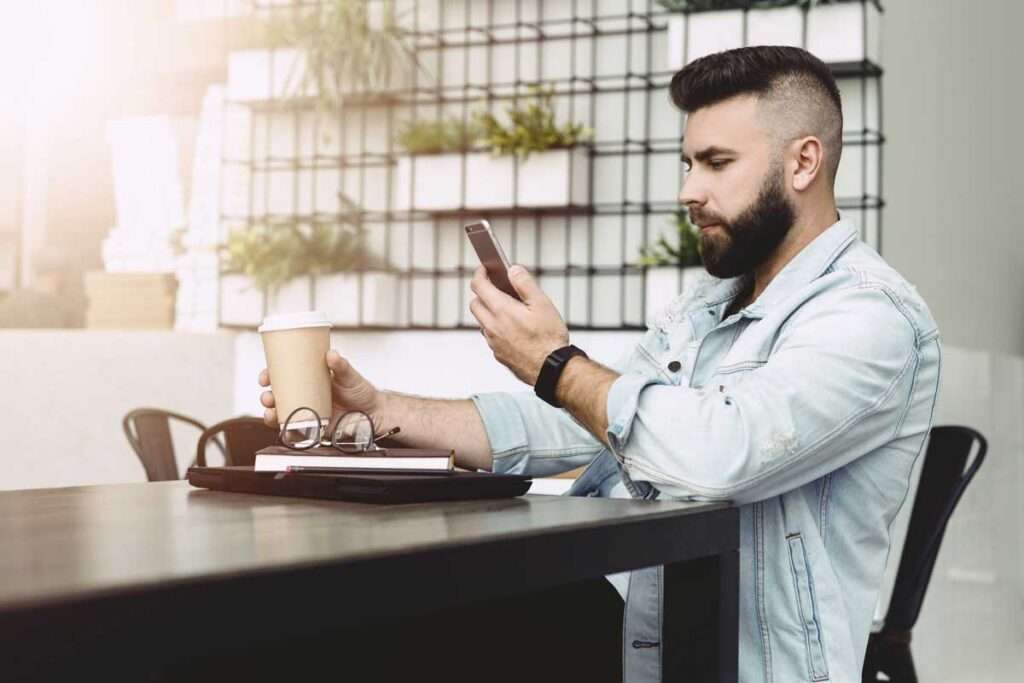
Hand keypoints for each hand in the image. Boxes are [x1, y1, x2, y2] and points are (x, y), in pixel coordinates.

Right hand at [259, 350, 382, 427]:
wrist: (376, 413)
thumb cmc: (361, 392)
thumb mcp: (350, 375)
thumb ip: (342, 365)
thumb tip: (331, 354)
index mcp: (310, 381)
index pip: (284, 376)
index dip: (270, 376)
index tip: (265, 376)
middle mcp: (306, 397)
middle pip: (278, 396)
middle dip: (267, 396)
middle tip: (269, 396)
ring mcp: (309, 413)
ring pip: (282, 414)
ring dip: (271, 414)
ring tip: (271, 412)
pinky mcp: (315, 429)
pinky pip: (296, 432)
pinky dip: (286, 431)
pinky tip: (283, 428)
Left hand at [469, 264, 569, 385]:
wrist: (551, 370)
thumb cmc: (549, 338)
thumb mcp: (542, 304)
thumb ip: (524, 284)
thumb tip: (513, 270)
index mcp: (501, 310)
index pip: (479, 286)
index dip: (480, 274)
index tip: (485, 269)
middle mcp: (492, 326)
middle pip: (475, 304)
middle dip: (482, 293)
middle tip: (496, 288)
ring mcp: (493, 342)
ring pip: (482, 321)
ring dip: (488, 311)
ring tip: (507, 308)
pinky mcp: (498, 354)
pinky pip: (490, 336)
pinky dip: (495, 327)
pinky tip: (512, 328)